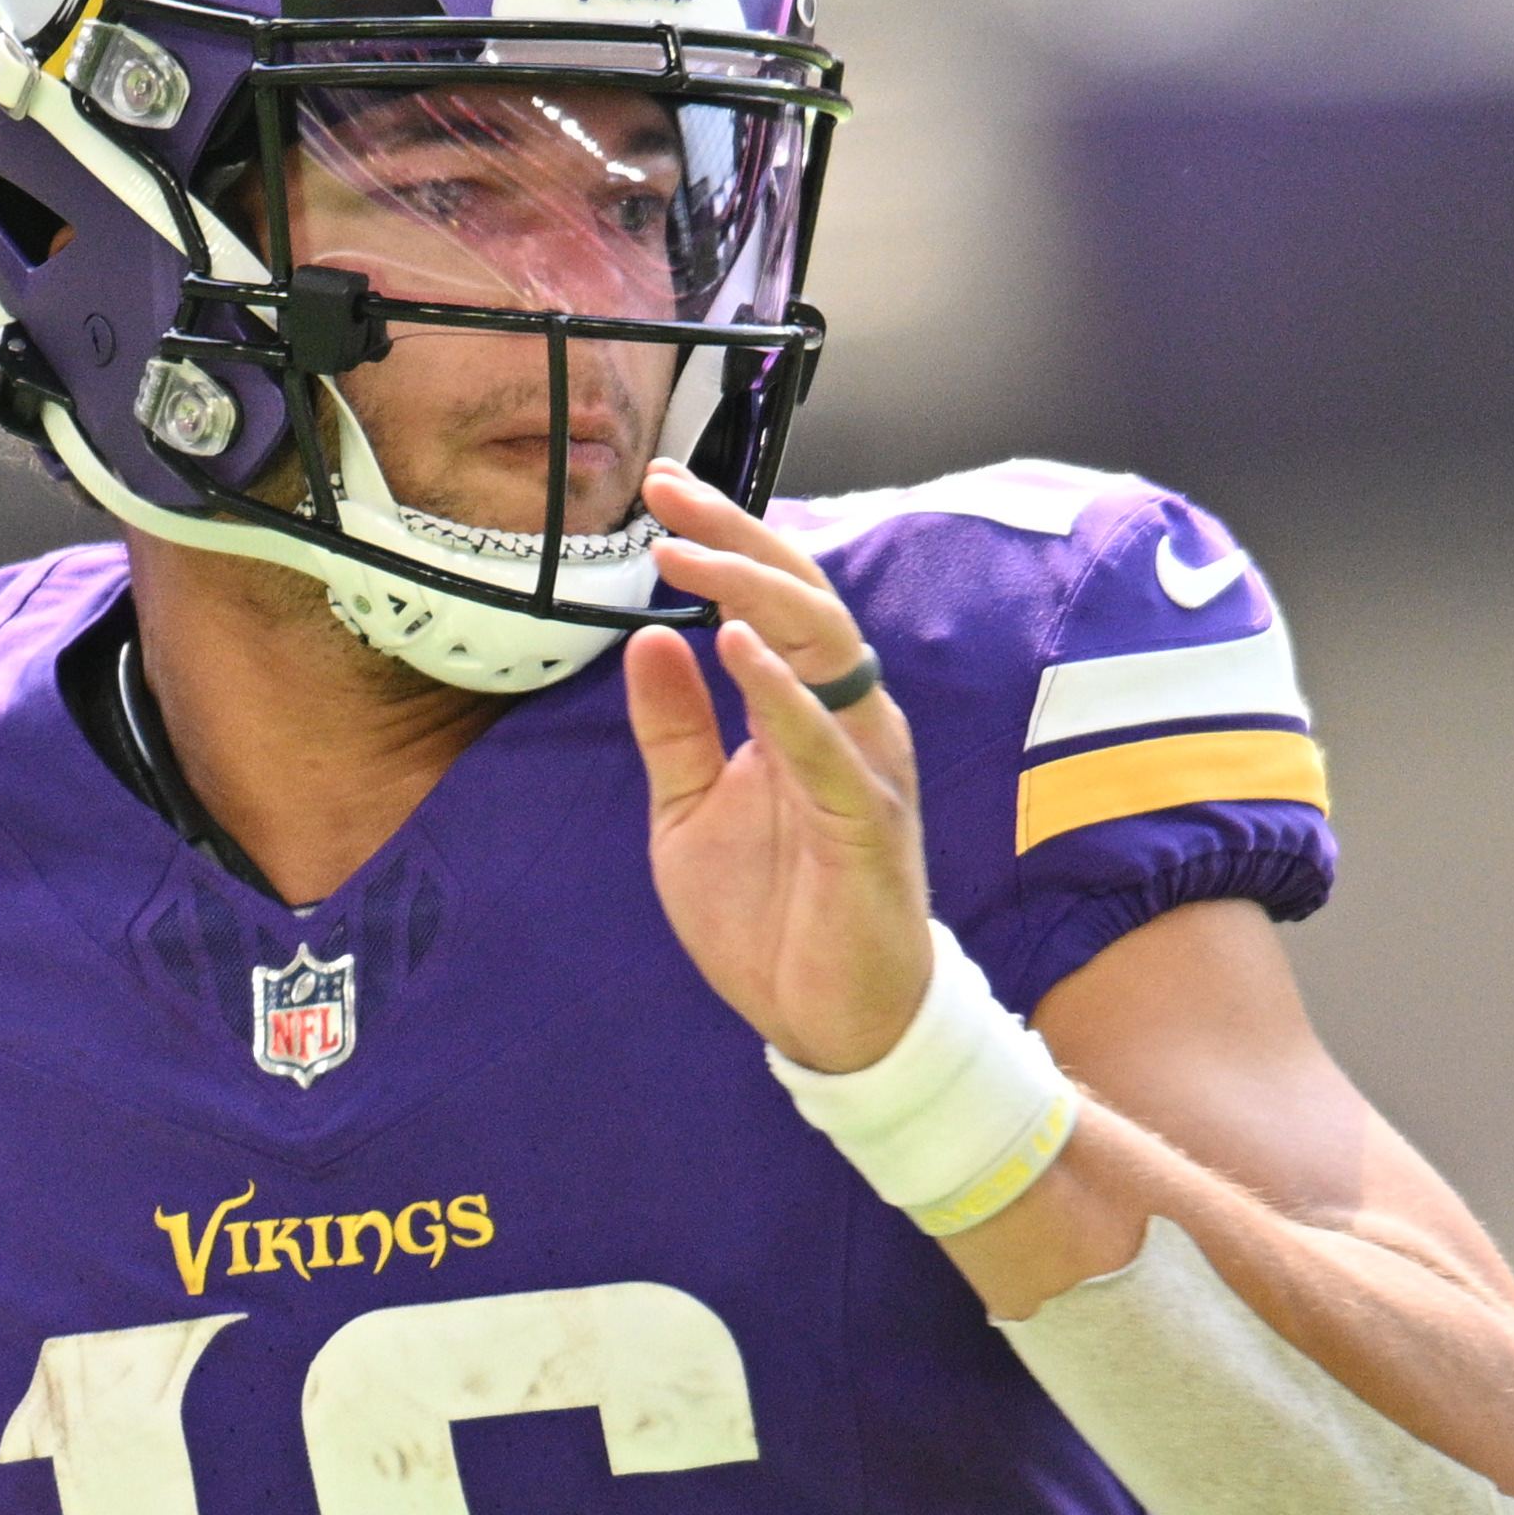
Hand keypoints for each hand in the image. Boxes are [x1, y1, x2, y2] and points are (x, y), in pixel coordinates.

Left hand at [618, 463, 930, 1072]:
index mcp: (804, 712)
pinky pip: (823, 743)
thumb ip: (675, 729)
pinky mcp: (866, 821)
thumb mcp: (690, 813)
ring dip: (751, 593)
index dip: (721, 540)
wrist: (831, 1022)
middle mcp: (845, 721)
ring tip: (686, 555)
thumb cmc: (774, 917)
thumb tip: (647, 640)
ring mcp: (862, 765)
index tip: (658, 491)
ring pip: (822, 648)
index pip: (768, 601)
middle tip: (665, 494)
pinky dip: (780, 690)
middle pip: (801, 599)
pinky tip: (734, 646)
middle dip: (734, 538)